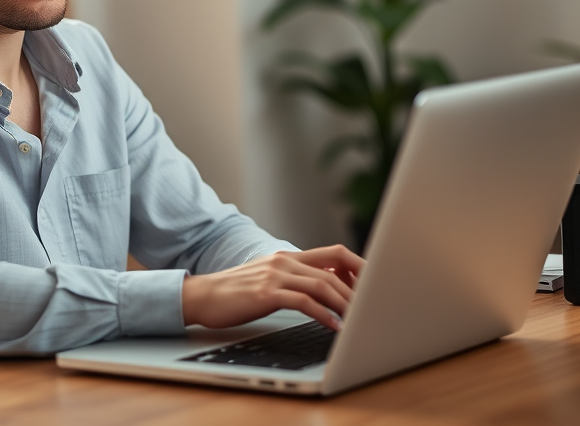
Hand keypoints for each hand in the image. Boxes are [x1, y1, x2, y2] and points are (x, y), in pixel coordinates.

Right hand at [181, 245, 364, 330]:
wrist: (203, 296)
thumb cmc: (236, 292)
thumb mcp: (269, 279)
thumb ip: (295, 279)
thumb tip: (327, 288)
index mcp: (288, 256)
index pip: (335, 253)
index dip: (359, 266)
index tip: (376, 284)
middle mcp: (284, 261)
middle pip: (334, 268)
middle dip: (358, 289)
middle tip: (374, 306)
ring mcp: (275, 275)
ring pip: (322, 284)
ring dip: (345, 304)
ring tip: (360, 319)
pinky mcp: (266, 293)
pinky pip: (304, 302)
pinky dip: (324, 314)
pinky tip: (334, 326)